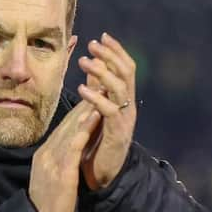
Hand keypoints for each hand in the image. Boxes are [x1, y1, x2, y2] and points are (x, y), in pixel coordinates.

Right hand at [29, 101, 101, 211]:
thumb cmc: (48, 206)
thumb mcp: (51, 179)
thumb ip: (58, 163)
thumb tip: (67, 151)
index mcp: (44, 155)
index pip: (63, 129)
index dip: (78, 110)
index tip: (91, 95)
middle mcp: (47, 154)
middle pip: (67, 124)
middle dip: (84, 103)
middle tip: (98, 83)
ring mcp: (52, 162)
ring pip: (70, 130)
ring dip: (85, 109)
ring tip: (98, 92)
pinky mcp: (60, 173)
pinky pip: (73, 147)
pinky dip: (83, 130)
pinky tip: (93, 117)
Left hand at [77, 32, 137, 189]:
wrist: (103, 175)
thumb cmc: (97, 143)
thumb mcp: (97, 111)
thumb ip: (96, 89)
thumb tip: (93, 64)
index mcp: (124, 100)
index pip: (126, 68)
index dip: (116, 51)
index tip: (102, 36)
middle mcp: (128, 107)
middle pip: (126, 73)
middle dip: (111, 55)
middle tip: (93, 43)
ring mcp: (125, 120)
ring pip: (119, 88)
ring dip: (102, 72)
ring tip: (84, 61)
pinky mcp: (117, 134)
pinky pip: (109, 111)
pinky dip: (96, 98)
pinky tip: (82, 89)